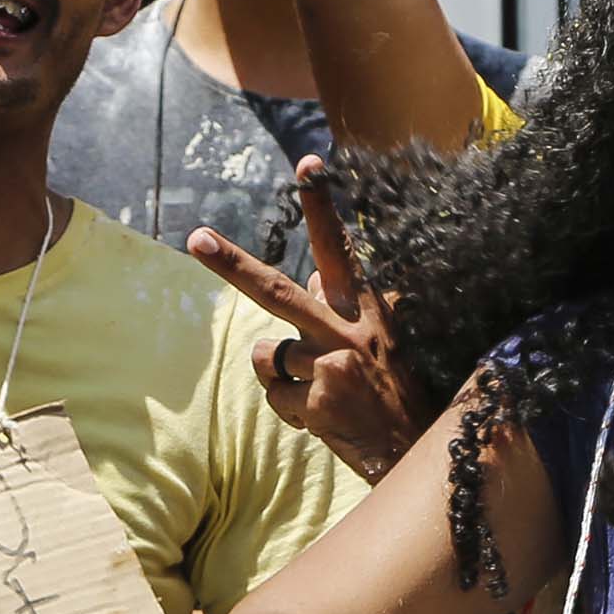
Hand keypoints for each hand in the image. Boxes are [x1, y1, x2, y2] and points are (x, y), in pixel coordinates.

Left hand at [188, 160, 427, 483]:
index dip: (323, 206)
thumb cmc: (394, 394)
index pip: (340, 249)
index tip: (308, 162)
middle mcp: (349, 330)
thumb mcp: (381, 342)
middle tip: (197, 238)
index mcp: (366, 309)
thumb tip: (315, 280)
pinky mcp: (319, 402)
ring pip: (268, 356)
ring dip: (283, 377)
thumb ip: (345, 307)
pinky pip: (276, 397)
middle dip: (232, 264)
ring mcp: (333, 365)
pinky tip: (322, 419)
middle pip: (277, 291)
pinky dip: (292, 411)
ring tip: (322, 394)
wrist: (417, 451)